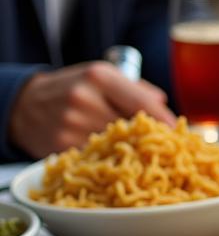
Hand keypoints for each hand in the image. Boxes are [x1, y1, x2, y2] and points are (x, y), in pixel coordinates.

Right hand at [9, 63, 175, 157]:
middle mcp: (84, 98)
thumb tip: (163, 105)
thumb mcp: (102, 75)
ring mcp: (71, 123)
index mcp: (99, 77)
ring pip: (116, 145)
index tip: (179, 132)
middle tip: (165, 148)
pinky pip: (97, 157)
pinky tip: (112, 159)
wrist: (23, 103)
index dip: (164, 120)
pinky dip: (108, 159)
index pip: (141, 102)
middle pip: (132, 127)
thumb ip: (135, 89)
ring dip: (130, 151)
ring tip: (139, 152)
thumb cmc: (73, 87)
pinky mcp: (61, 145)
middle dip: (149, 138)